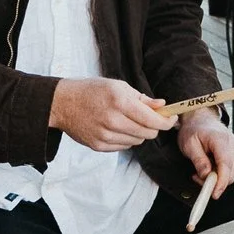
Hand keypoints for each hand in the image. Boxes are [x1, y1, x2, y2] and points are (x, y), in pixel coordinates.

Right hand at [49, 77, 174, 151]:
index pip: (153, 120)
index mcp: (120, 102)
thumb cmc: (92, 91)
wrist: (62, 103)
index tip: (171, 118)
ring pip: (137, 141)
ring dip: (140, 133)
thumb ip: (142, 98)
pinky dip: (127, 139)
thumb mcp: (119, 86)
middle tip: (152, 119)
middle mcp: (113, 121)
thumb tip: (162, 106)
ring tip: (131, 121)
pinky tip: (119, 128)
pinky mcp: (98, 146)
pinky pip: (123, 147)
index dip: (167, 122)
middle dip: (154, 127)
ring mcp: (104, 135)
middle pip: (148, 134)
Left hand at [178, 109, 233, 196]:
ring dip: (216, 177)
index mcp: (221, 140)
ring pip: (231, 173)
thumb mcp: (189, 144)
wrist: (201, 119)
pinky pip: (232, 169)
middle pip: (230, 173)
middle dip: (214, 181)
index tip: (214, 193)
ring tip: (202, 169)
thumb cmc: (195, 129)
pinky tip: (211, 166)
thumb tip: (205, 175)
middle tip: (197, 177)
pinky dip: (221, 173)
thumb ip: (198, 160)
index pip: (225, 165)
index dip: (220, 182)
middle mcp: (233, 144)